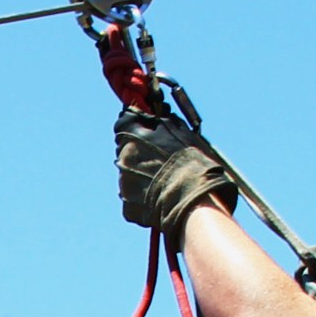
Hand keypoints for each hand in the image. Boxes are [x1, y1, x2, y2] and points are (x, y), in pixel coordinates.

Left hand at [115, 107, 237, 231]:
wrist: (193, 199)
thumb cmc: (190, 162)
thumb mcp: (179, 130)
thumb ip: (161, 118)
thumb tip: (155, 108)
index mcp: (131, 134)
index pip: (124, 122)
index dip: (136, 126)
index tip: (146, 130)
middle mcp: (122, 158)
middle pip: (126, 152)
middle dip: (140, 154)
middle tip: (161, 161)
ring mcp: (123, 184)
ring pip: (129, 176)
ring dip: (142, 176)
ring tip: (165, 183)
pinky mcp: (127, 208)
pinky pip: (133, 200)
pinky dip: (144, 199)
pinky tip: (162, 198)